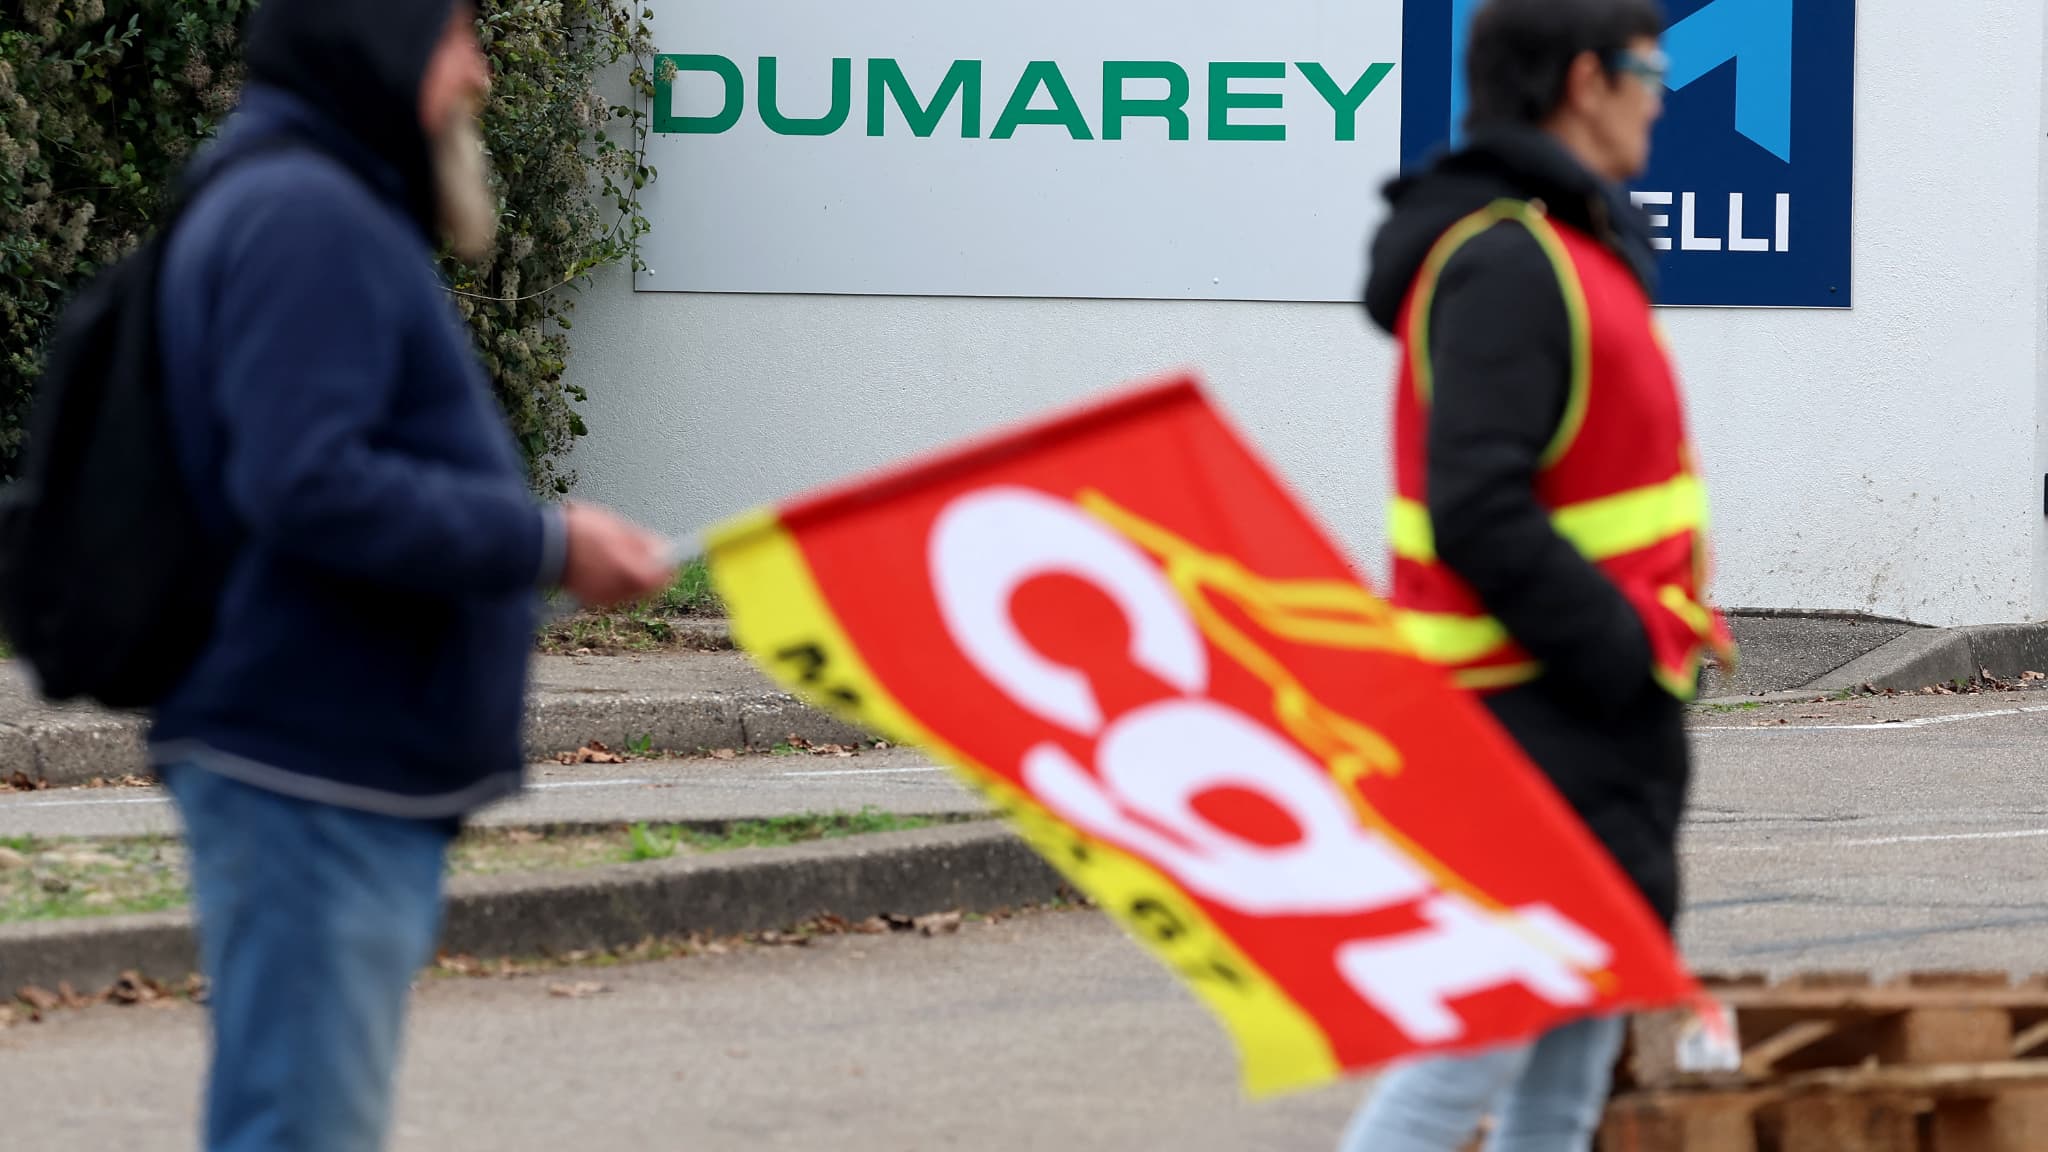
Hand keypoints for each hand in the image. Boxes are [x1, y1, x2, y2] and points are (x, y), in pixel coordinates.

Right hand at [560, 502, 675, 608]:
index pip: (664, 577)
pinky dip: (611, 580)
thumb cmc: (581, 532)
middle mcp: (621, 591)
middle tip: (633, 549)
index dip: (666, 564)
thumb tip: (663, 550)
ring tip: (610, 552)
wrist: (544, 546)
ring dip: (628, 573)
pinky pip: (612, 592)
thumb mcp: (618, 528)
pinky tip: (598, 563)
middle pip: (647, 585)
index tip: (666, 554)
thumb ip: (645, 543)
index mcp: (632, 572)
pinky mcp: (592, 601)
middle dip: (645, 569)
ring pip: (630, 589)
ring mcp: (606, 598)